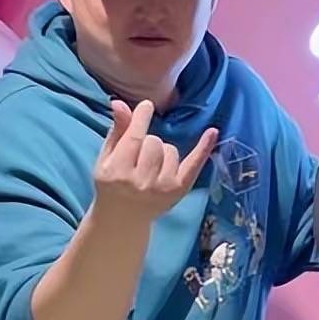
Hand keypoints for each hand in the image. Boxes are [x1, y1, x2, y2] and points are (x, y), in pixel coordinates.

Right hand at [93, 99, 217, 222]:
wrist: (124, 217)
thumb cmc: (112, 182)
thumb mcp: (106, 159)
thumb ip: (116, 132)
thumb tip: (120, 102)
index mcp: (117, 171)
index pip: (133, 139)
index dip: (141, 119)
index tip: (147, 105)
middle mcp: (141, 181)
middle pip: (154, 142)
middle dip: (148, 141)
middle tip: (140, 155)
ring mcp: (163, 187)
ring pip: (170, 150)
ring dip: (163, 151)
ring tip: (151, 166)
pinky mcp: (179, 189)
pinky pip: (194, 163)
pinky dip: (203, 148)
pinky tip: (212, 132)